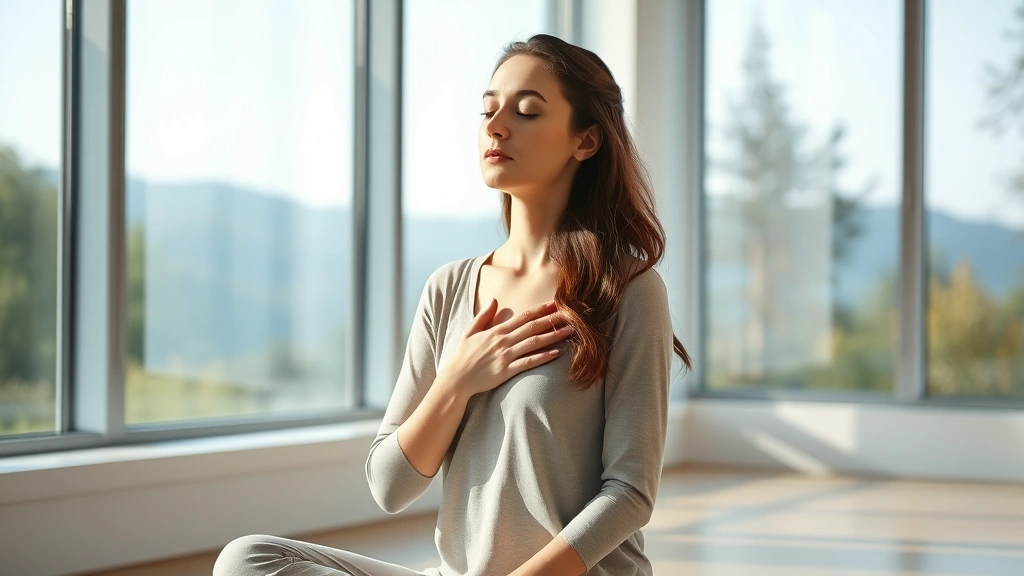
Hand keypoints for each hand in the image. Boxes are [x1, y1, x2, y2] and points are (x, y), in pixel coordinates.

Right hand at [443, 299, 572, 397]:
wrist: (456, 379)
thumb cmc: (463, 356)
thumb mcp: (470, 331)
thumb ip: (484, 316)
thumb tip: (495, 300)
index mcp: (496, 331)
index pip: (522, 317)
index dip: (540, 310)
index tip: (555, 303)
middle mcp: (503, 341)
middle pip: (532, 327)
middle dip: (552, 320)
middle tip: (570, 314)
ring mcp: (505, 356)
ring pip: (534, 343)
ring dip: (553, 336)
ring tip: (569, 331)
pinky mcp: (506, 371)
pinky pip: (528, 362)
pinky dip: (542, 357)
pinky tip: (556, 353)